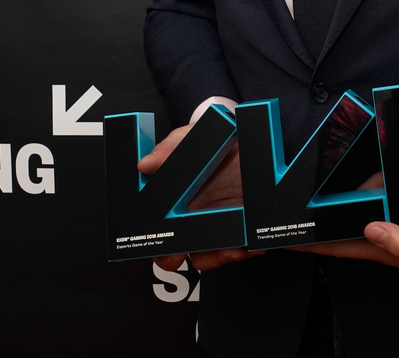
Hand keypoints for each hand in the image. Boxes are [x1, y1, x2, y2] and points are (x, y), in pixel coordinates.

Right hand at [137, 121, 264, 272]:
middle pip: (172, 252)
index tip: (166, 247)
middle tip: (190, 255)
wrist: (255, 143)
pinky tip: (251, 244)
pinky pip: (237, 250)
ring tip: (235, 249)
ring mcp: (217, 225)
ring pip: (205, 257)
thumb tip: (144, 165)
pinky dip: (242, 251)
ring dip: (217, 257)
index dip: (156, 243)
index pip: (156, 229)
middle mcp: (191, 217)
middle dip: (175, 259)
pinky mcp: (242, 229)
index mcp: (174, 200)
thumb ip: (171, 149)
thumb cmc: (218, 142)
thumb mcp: (194, 138)